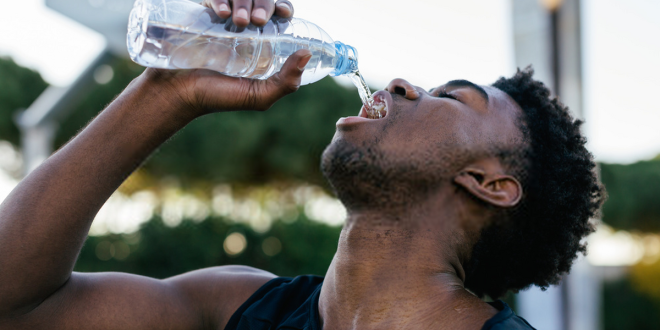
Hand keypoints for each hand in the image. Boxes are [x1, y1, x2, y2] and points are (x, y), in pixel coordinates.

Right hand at [140, 0, 310, 117]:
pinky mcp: (201, 13)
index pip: (278, 15)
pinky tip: (220, 13)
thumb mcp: (257, 96)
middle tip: (257, 20)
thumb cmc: (216, 97)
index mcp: (262, 43)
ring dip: (243, 0)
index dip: (283, 8)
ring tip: (237, 20)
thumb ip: (285, 83)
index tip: (282, 13)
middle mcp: (243, 27)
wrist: (173, 92)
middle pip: (261, 1)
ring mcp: (221, 19)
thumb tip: (307, 53)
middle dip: (264, 3)